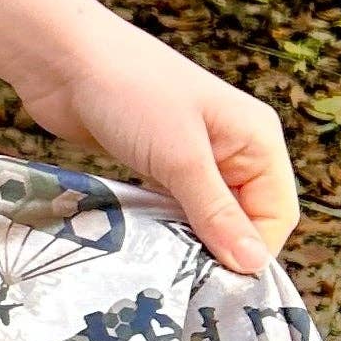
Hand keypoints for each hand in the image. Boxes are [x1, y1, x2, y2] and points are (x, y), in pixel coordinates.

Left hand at [7, 16, 295, 278]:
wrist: (62, 59)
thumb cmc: (129, 90)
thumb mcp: (180, 158)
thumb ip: (216, 213)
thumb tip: (254, 264)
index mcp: (257, 138)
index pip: (278, 212)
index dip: (256, 249)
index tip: (224, 282)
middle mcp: (232, 147)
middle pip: (245, 217)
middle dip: (222, 247)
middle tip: (190, 277)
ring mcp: (193, 154)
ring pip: (206, 215)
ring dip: (189, 239)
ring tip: (165, 262)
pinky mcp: (156, 162)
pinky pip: (173, 207)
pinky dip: (165, 225)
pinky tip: (146, 242)